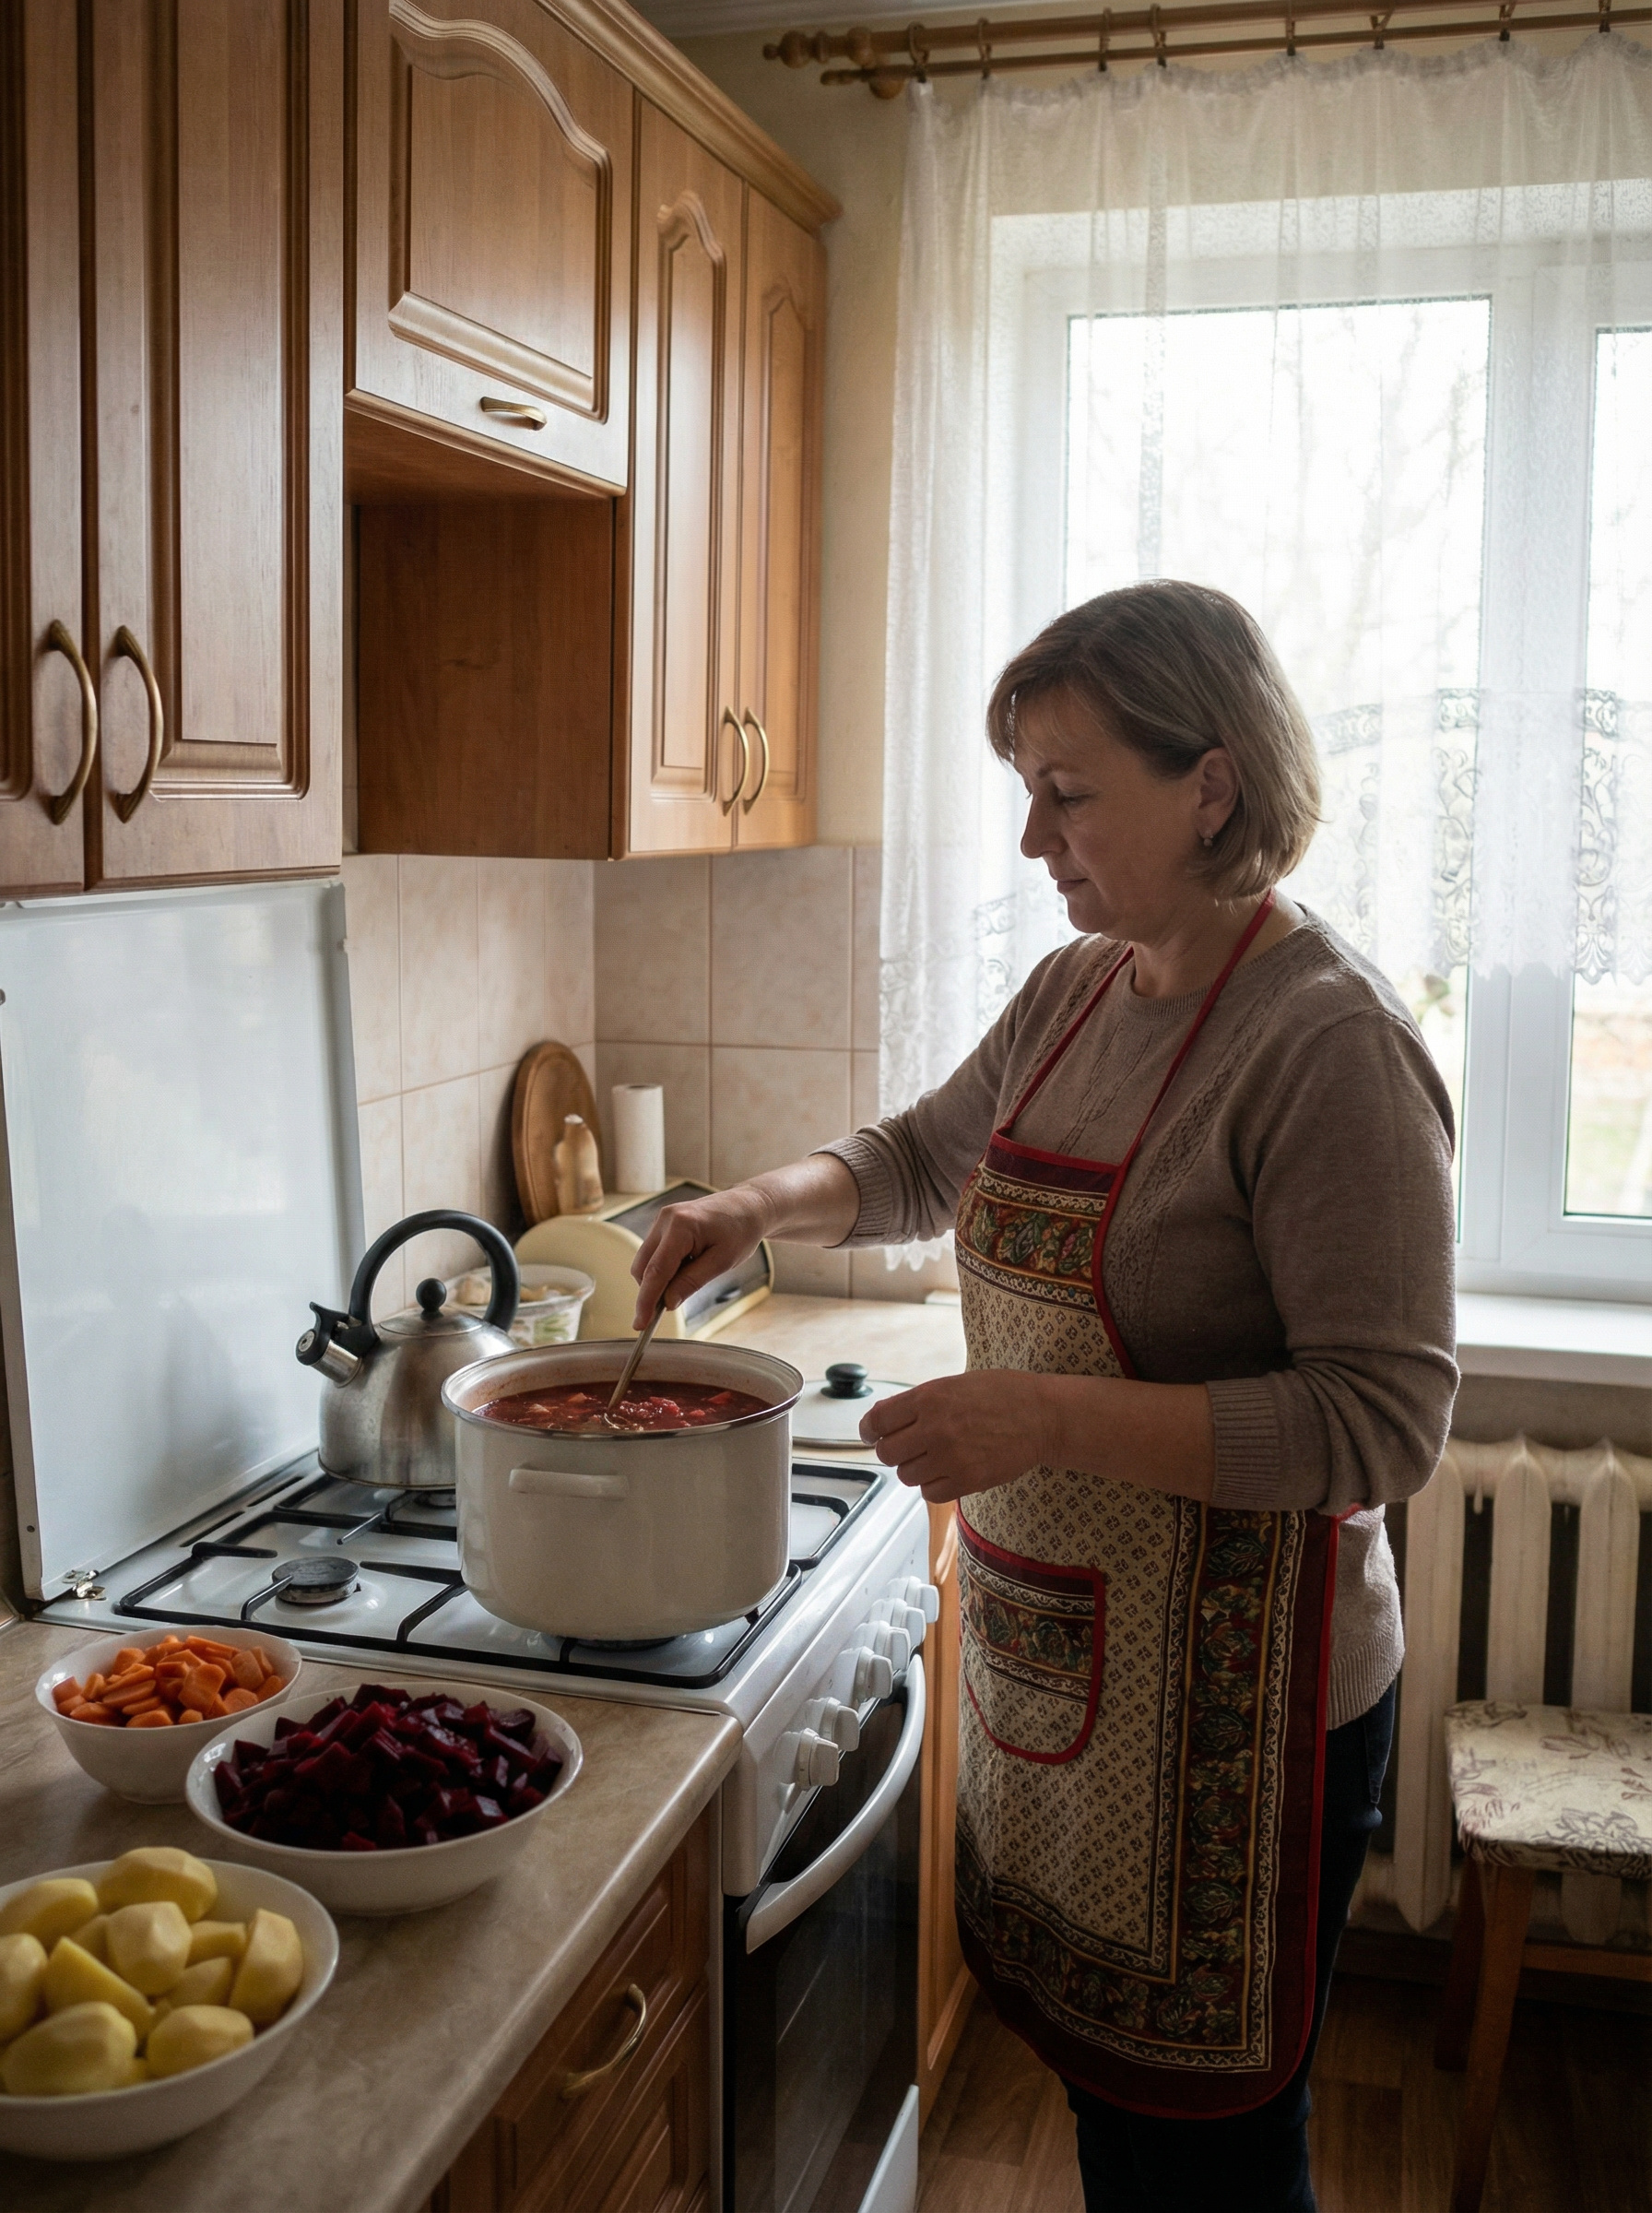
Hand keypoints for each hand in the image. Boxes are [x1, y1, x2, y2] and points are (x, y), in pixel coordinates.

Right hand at [630, 1187, 768, 1330]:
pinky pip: (654, 1252)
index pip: (656, 1271)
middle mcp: (665, 1219)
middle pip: (643, 1267)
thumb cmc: (741, 1230)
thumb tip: (667, 1303)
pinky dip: (664, 1267)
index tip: (640, 1324)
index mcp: (680, 1226)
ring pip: (646, 1261)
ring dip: (659, 1279)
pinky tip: (688, 1265)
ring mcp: (662, 1219)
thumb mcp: (722, 1262)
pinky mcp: (664, 1223)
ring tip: (692, 1275)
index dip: (646, 1301)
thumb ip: (691, 1282)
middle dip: (651, 1291)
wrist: (749, 1205)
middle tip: (671, 1306)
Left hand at [858, 1371, 1061, 1504]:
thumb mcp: (953, 1385)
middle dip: (892, 1450)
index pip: (877, 1420)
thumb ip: (916, 1402)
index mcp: (929, 1398)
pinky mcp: (967, 1481)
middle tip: (907, 1447)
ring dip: (914, 1468)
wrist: (1043, 1416)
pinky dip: (933, 1486)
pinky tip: (947, 1471)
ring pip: (906, 1476)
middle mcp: (935, 1428)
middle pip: (887, 1452)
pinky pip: (930, 1493)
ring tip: (934, 1457)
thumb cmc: (1000, 1394)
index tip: (870, 1434)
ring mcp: (951, 1457)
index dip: (868, 1430)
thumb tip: (879, 1418)